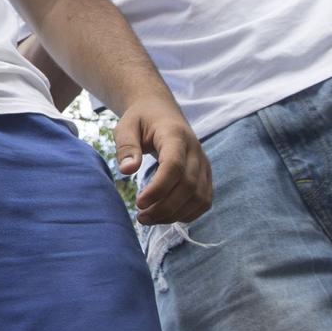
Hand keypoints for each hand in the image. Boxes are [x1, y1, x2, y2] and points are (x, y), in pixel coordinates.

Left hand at [116, 103, 212, 225]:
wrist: (162, 111)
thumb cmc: (141, 120)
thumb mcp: (126, 126)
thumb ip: (126, 147)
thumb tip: (127, 171)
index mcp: (175, 136)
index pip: (174, 166)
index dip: (159, 188)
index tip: (139, 203)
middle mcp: (195, 151)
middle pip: (188, 186)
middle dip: (164, 207)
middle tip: (141, 217)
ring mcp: (203, 164)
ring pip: (199, 197)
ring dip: (175, 214)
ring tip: (149, 219)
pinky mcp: (205, 175)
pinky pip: (204, 201)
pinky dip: (187, 214)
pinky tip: (166, 216)